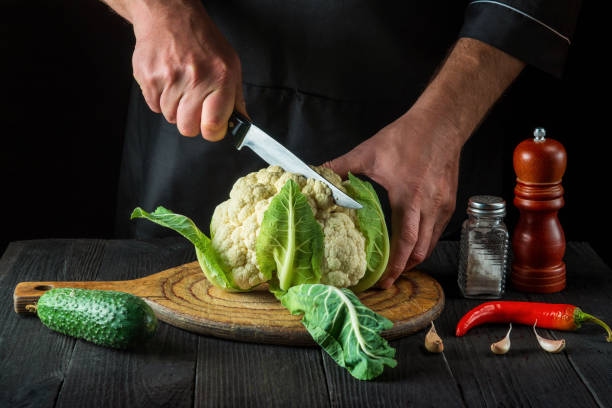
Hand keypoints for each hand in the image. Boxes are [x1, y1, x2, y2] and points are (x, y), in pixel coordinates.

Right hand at [130, 0, 244, 139]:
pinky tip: (167, 80)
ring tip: (180, 85)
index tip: (212, 126)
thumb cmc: (203, 42)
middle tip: (194, 105)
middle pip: (187, 128)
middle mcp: (195, 79)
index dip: (212, 131)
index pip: (213, 126)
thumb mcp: (230, 65)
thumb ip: (236, 99)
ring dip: (175, 108)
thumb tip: (241, 125)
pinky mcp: (148, 77)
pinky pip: (154, 106)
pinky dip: (160, 99)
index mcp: (220, 78)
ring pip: (170, 117)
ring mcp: (169, 78)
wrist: (169, 16)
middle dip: (191, 122)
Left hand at [325, 107, 462, 288]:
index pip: (405, 243)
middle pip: (421, 251)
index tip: (383, 281)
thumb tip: (316, 174)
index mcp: (409, 197)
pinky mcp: (449, 201)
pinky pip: (438, 230)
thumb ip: (340, 166)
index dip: (395, 266)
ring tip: (399, 266)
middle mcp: (430, 206)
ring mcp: (443, 205)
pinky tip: (412, 242)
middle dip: (404, 269)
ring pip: (431, 243)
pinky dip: (425, 241)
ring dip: (416, 257)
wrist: (441, 122)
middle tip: (388, 280)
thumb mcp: (369, 151)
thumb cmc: (408, 136)